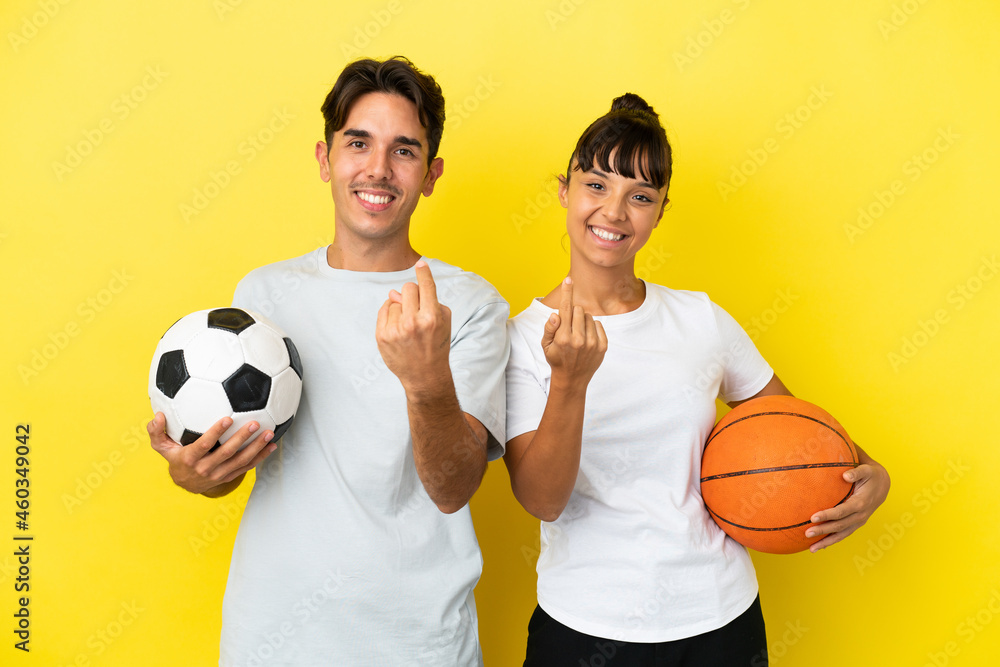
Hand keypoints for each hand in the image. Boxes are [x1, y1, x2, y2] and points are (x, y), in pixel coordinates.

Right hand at [147, 412, 274, 494]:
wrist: (185, 484)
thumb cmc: (175, 458)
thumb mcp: (162, 447)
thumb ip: (156, 432)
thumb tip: (157, 415)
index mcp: (190, 459)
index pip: (205, 444)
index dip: (216, 432)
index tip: (227, 418)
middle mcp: (206, 468)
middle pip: (227, 453)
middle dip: (242, 438)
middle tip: (255, 424)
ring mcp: (220, 474)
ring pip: (241, 461)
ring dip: (256, 447)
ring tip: (268, 434)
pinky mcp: (230, 476)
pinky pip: (247, 467)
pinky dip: (261, 457)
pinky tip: (272, 446)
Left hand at [375, 260, 452, 395]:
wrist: (425, 375)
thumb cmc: (436, 346)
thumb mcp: (443, 322)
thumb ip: (428, 301)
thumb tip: (395, 291)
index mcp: (432, 318)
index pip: (426, 287)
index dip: (423, 272)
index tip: (420, 263)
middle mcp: (413, 323)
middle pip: (408, 288)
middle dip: (412, 294)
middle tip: (417, 308)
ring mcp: (396, 330)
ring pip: (394, 300)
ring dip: (401, 308)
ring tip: (408, 326)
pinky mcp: (382, 336)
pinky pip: (383, 310)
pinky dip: (390, 314)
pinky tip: (398, 326)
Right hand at [542, 277, 607, 388]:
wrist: (572, 379)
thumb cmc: (557, 358)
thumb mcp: (546, 345)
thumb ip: (549, 328)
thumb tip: (556, 314)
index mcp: (562, 337)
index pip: (565, 309)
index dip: (566, 292)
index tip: (568, 279)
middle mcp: (578, 339)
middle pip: (579, 310)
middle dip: (574, 314)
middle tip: (570, 327)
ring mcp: (592, 343)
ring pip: (589, 316)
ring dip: (583, 321)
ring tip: (578, 335)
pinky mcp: (602, 346)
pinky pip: (599, 325)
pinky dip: (593, 328)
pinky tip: (587, 339)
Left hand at [806, 461, 890, 551]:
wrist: (883, 485)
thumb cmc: (871, 475)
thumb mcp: (867, 470)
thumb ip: (856, 472)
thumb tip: (845, 475)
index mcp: (861, 503)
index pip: (841, 511)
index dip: (827, 515)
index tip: (812, 517)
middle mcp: (860, 515)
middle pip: (839, 526)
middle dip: (823, 531)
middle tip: (807, 533)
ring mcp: (858, 521)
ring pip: (841, 535)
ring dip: (826, 542)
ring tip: (811, 548)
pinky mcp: (856, 524)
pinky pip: (843, 534)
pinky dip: (832, 541)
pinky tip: (820, 546)